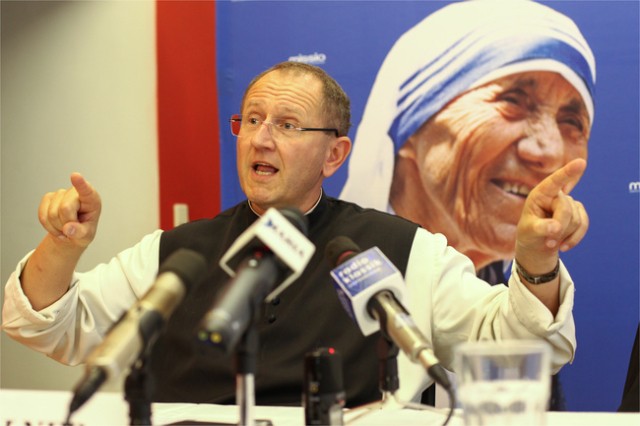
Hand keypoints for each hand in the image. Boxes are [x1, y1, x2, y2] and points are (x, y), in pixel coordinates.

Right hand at [38, 173, 101, 247]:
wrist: (71, 232)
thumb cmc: (83, 230)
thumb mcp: (86, 236)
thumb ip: (80, 233)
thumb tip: (68, 228)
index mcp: (91, 200)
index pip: (86, 190)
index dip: (80, 184)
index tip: (76, 175)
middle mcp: (76, 193)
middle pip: (65, 208)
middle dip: (66, 223)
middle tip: (72, 228)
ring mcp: (60, 194)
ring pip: (52, 214)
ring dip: (57, 226)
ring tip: (65, 227)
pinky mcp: (48, 198)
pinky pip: (42, 216)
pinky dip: (48, 226)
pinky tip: (56, 226)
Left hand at [515, 159, 588, 273]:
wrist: (537, 245)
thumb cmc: (529, 234)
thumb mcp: (529, 232)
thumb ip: (540, 228)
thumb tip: (556, 227)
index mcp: (540, 194)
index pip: (554, 181)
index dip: (568, 172)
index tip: (581, 162)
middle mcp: (555, 195)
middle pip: (566, 209)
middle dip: (559, 227)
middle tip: (548, 242)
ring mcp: (569, 202)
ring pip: (576, 219)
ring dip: (564, 235)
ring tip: (550, 241)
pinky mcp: (578, 212)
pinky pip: (584, 225)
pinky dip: (574, 238)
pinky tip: (564, 246)